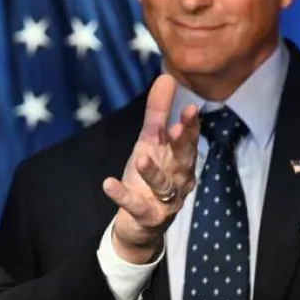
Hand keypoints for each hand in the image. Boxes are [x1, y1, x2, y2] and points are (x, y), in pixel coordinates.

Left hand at [103, 74, 199, 263]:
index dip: (190, 126)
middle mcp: (178, 180)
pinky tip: (108, 184)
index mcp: (179, 160)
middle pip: (183, 161)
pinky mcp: (147, 217)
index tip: (191, 107)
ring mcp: (165, 201)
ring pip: (162, 185)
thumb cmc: (148, 177)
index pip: (188, 141)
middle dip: (181, 144)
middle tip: (176, 128)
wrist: (139, 222)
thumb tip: (166, 77)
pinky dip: (122, 196)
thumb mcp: (149, 142)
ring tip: (140, 158)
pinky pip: (135, 205)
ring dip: (152, 172)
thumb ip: (158, 112)